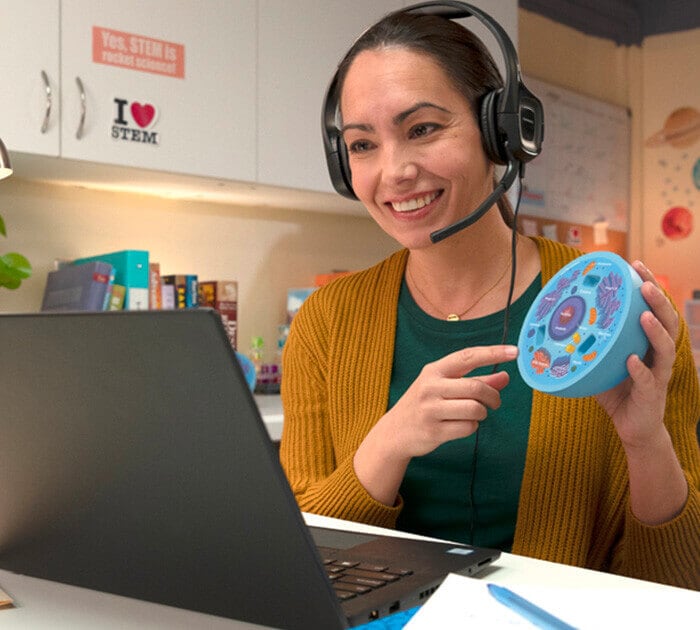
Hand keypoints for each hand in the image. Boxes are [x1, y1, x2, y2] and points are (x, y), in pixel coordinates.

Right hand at [381, 344, 515, 457]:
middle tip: (495, 402)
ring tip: (474, 414)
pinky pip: (468, 427)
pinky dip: (472, 427)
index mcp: (433, 371)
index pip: (467, 357)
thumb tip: (504, 377)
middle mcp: (430, 387)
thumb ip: (476, 381)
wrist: (395, 432)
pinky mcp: (433, 431)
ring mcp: (430, 409)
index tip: (514, 351)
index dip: (492, 353)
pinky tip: (461, 425)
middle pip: (475, 387)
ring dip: (482, 413)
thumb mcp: (444, 387)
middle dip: (492, 396)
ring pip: (474, 408)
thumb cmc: (424, 405)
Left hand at [595, 260, 678, 450]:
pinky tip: (630, 359)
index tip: (634, 264)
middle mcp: (658, 353)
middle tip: (644, 282)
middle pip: (667, 320)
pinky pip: (649, 379)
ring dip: (655, 329)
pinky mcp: (653, 394)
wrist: (632, 426)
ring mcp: (659, 373)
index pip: (652, 307)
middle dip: (658, 299)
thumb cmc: (616, 390)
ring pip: (666, 347)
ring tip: (643, 314)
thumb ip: (586, 342)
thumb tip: (553, 323)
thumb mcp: (599, 360)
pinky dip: (639, 368)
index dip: (647, 284)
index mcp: (647, 341)